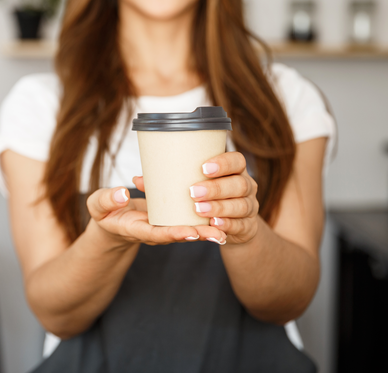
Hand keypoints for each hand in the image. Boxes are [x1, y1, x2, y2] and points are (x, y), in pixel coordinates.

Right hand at [86, 187, 226, 246]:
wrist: (112, 221)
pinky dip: (204, 222)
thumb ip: (107, 200)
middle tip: (219, 235)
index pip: (156, 233)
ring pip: (187, 231)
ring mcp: (163, 228)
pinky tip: (222, 218)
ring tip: (226, 231)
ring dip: (206, 232)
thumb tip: (122, 192)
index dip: (173, 233)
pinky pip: (188, 222)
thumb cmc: (105, 211)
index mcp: (136, 229)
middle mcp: (154, 232)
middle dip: (198, 236)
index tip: (189, 232)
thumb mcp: (98, 205)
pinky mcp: (170, 221)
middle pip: (178, 235)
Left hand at [134, 152, 258, 244]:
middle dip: (217, 188)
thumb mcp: (190, 186)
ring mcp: (249, 207)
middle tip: (193, 193)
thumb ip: (167, 183)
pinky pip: (241, 226)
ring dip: (220, 208)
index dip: (223, 163)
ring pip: (241, 205)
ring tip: (200, 210)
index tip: (203, 167)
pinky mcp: (247, 227)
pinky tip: (215, 225)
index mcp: (234, 170)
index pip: (236, 160)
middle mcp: (246, 186)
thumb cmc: (205, 198)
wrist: (229, 225)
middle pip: (240, 184)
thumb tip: (138, 180)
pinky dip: (228, 225)